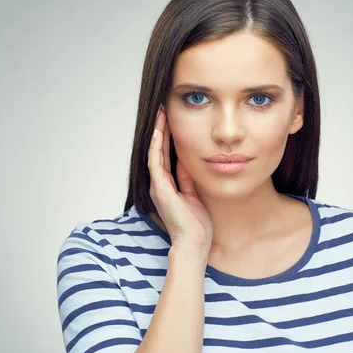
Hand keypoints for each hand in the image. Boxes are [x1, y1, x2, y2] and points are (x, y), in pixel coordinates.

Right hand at [147, 105, 212, 253]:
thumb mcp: (194, 194)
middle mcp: (160, 184)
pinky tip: (159, 132)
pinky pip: (156, 163)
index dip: (168, 137)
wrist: (194, 243)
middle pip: (158, 150)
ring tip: (160, 113)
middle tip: (163, 109)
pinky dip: (157, 146)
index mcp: (168, 185)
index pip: (166, 155)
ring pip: (155, 153)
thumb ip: (188, 178)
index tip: (171, 119)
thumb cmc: (196, 224)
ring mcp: (158, 186)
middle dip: (161, 129)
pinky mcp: (161, 189)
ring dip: (157, 133)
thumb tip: (187, 160)